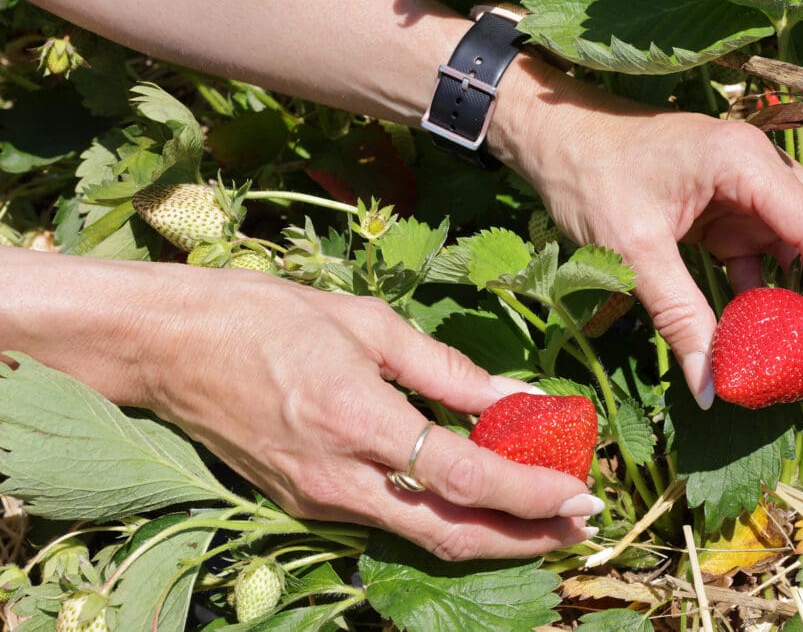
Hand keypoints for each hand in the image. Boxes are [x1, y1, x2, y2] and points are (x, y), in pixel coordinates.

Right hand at [0, 249, 599, 560]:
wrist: (169, 346)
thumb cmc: (267, 316)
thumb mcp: (368, 323)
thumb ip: (448, 371)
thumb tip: (517, 395)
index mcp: (358, 420)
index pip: (464, 477)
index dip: (529, 492)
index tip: (579, 493)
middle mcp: (339, 478)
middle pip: (450, 534)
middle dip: (524, 539)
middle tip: (579, 527)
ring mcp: (317, 501)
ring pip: (421, 537)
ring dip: (489, 534)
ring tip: (544, 517)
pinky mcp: (304, 504)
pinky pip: (388, 519)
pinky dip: (442, 515)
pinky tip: (476, 496)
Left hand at [492, 60, 802, 405]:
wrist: (556, 136)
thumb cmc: (589, 176)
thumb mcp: (632, 249)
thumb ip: (677, 316)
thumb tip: (710, 388)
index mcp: (746, 163)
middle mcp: (762, 171)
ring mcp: (749, 192)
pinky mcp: (729, 213)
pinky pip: (767, 257)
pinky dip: (774, 296)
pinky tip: (770, 339)